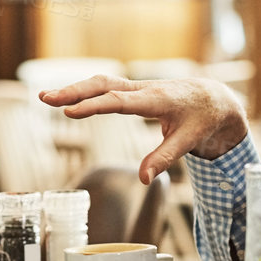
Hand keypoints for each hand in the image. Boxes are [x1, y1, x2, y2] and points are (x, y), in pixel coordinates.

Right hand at [38, 75, 248, 183]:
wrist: (214, 98)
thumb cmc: (203, 120)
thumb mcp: (189, 142)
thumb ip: (164, 159)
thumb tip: (142, 179)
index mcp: (158, 100)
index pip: (119, 100)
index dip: (93, 106)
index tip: (69, 112)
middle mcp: (144, 89)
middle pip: (103, 84)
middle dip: (74, 91)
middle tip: (46, 99)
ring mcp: (137, 87)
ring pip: (101, 82)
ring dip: (74, 89)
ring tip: (46, 98)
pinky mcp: (133, 90)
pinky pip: (105, 86)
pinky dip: (84, 90)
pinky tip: (66, 98)